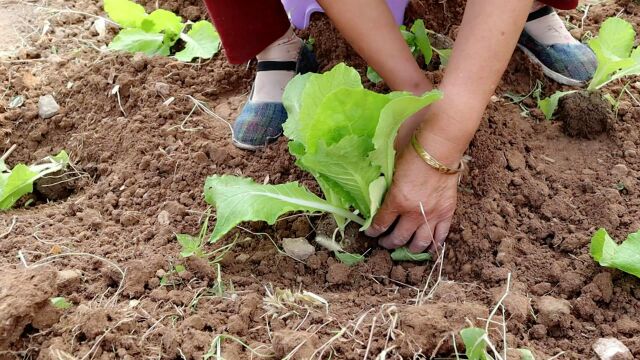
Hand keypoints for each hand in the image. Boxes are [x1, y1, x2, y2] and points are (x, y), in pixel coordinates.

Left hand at [365, 132, 461, 252]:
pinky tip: (428, 248)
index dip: (373, 231)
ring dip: (410, 248)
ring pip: (419, 242)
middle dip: (388, 243)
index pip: (380, 223)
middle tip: (385, 242)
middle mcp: (413, 212)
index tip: (370, 232)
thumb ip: (384, 181)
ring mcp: (432, 214)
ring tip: (405, 248)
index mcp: (396, 200)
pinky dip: (434, 245)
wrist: (440, 145)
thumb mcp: (390, 166)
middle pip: (398, 238)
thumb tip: (377, 186)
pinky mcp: (447, 211)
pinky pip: (441, 235)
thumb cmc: (412, 149)